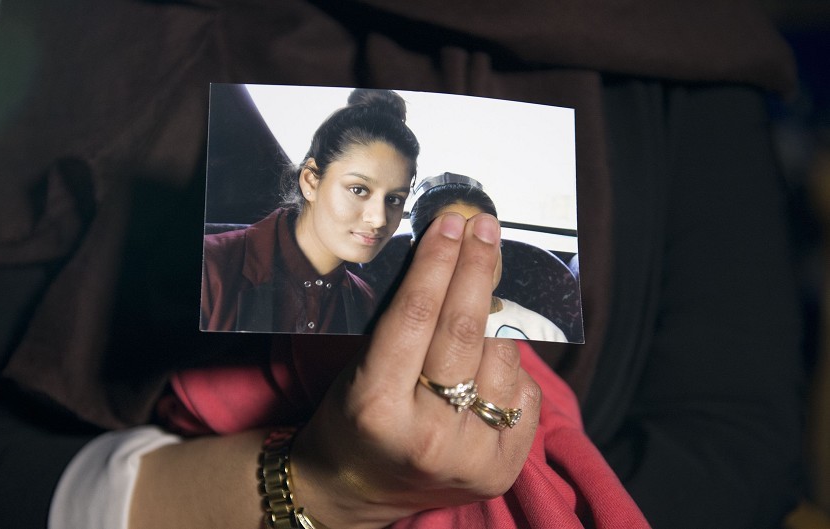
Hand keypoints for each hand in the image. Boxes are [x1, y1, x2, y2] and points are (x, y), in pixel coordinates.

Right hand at [292, 212, 540, 528]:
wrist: (356, 488)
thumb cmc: (351, 417)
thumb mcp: (358, 367)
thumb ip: (404, 323)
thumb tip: (453, 257)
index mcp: (376, 406)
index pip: (417, 315)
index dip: (438, 261)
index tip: (452, 223)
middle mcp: (426, 435)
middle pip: (466, 331)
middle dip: (479, 267)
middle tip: (485, 228)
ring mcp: (469, 457)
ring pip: (504, 357)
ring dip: (499, 314)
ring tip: (485, 291)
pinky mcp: (501, 470)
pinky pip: (525, 392)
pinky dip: (511, 364)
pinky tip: (492, 351)